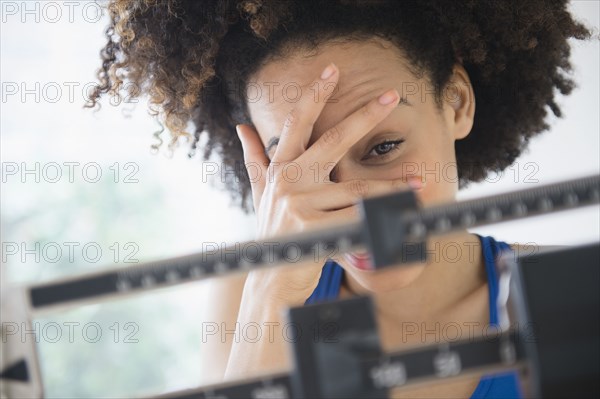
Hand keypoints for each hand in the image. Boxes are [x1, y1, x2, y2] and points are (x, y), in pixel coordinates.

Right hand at [236, 62, 408, 300]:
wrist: (270, 276)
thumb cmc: (273, 230)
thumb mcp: (260, 192)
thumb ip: (254, 159)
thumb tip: (241, 128)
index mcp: (281, 167)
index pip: (298, 123)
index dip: (314, 94)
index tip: (333, 70)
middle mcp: (288, 180)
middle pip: (334, 140)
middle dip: (365, 116)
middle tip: (392, 95)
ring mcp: (300, 204)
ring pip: (357, 188)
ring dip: (392, 186)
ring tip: (420, 180)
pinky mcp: (312, 228)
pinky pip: (357, 219)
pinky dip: (382, 219)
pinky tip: (404, 215)